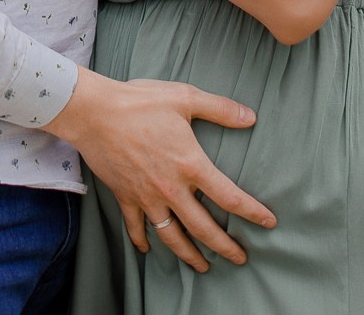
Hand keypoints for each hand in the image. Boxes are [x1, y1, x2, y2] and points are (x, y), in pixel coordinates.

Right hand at [43, 66, 274, 271]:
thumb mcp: (184, 97)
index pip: (229, 197)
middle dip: (225, 247)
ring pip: (173, 236)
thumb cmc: (140, 102)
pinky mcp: (125, 196)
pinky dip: (142, 240)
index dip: (252, 212)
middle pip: (204, 228)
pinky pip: (136, 227)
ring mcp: (147, 196)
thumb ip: (219, 108)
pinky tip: (148, 249)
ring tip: (202, 267)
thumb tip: (250, 116)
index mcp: (190, 164)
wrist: (95, 113)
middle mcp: (171, 188)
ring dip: (189, 255)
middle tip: (240, 259)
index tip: (269, 222)